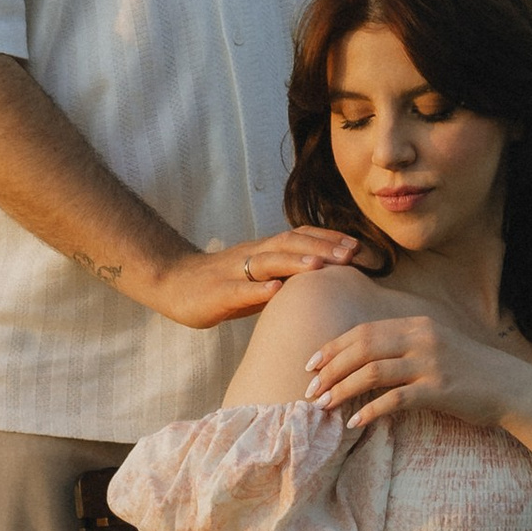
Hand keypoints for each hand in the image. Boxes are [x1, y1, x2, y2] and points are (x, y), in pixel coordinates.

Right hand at [147, 228, 356, 331]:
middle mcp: (252, 255)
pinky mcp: (216, 292)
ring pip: (267, 262)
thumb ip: (286, 279)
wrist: (172, 283)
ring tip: (320, 266)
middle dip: (322, 247)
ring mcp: (233, 272)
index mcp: (264, 252)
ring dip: (295, 262)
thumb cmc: (221, 285)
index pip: (301, 238)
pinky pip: (239, 289)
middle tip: (352, 254)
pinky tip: (275, 292)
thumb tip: (324, 285)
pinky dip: (258, 289)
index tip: (359, 247)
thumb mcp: (258, 279)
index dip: (329, 240)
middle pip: (290, 244)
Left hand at [301, 307, 531, 434]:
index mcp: (418, 324)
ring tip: (324, 405)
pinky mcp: (440, 389)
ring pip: (373, 372)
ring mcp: (431, 362)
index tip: (311, 363)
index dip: (333, 346)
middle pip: (363, 347)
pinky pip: (396, 399)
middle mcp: (422, 338)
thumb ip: (404, 347)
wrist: (510, 387)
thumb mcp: (435, 348)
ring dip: (343, 389)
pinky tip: (355, 423)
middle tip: (309, 388)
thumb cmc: (468, 371)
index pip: (364, 331)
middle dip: (331, 368)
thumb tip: (363, 361)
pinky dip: (371, 410)